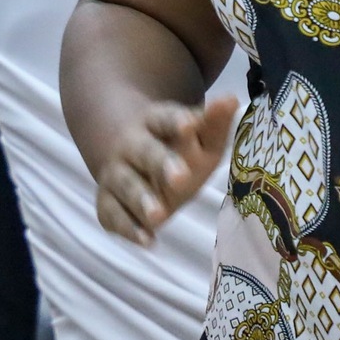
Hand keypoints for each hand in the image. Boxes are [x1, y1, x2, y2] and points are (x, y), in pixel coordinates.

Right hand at [92, 91, 236, 246]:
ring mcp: (117, 173)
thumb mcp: (198, 137)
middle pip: (144, 152)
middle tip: (180, 180)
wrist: (129, 159)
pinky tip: (147, 239)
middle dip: (160, 164)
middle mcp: (130, 145)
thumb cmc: (176, 150)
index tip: (190, 125)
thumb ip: (214, 123)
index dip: (176, 122)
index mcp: (154, 122)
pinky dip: (128, 228)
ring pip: (126, 184)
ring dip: (141, 199)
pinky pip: (113, 214)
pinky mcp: (107, 201)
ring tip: (159, 216)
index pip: (164, 119)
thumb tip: (232, 100)